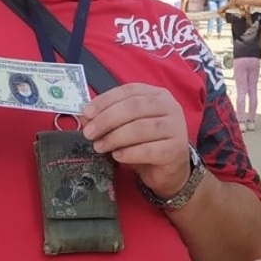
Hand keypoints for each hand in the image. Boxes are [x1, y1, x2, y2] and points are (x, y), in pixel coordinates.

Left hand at [80, 83, 190, 197]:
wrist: (170, 169)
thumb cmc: (147, 143)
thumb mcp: (126, 126)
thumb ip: (107, 117)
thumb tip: (84, 115)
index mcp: (157, 95)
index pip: (128, 91)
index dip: (105, 100)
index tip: (86, 113)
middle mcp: (169, 107)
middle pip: (134, 107)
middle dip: (106, 119)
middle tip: (89, 133)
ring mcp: (175, 128)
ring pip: (140, 128)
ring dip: (114, 137)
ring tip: (99, 146)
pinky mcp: (175, 149)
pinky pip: (148, 150)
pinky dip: (129, 153)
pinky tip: (117, 156)